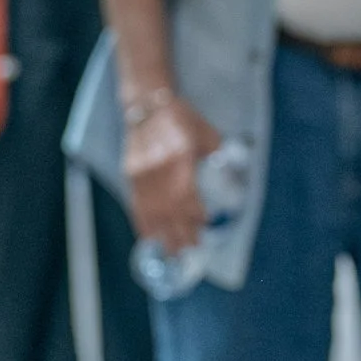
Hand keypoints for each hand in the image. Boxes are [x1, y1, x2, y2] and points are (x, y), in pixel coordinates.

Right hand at [124, 92, 217, 250]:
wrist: (147, 106)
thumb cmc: (181, 117)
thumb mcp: (206, 133)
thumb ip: (217, 155)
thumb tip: (230, 176)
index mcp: (180, 156)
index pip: (186, 194)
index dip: (194, 213)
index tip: (204, 226)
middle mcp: (158, 168)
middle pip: (170, 208)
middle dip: (181, 232)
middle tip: (191, 251)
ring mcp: (141, 173)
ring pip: (152, 211)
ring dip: (163, 235)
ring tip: (173, 254)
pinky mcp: (130, 175)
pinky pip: (136, 205)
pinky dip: (143, 224)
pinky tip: (150, 238)